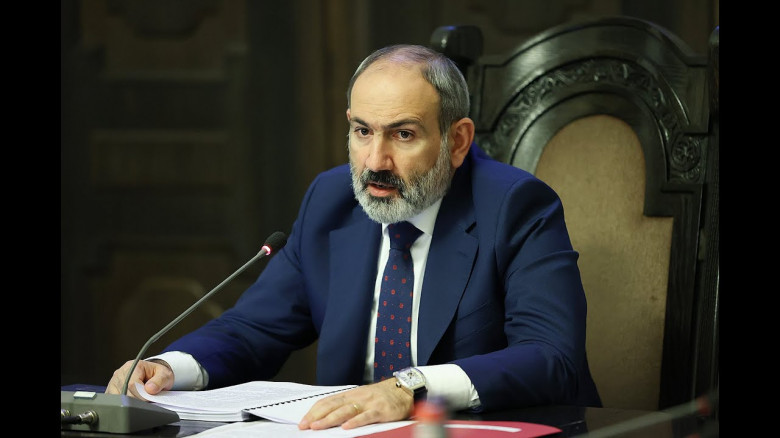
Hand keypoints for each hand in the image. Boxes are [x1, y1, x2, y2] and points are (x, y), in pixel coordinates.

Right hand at [105, 359, 174, 399]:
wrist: (154, 375)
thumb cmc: (158, 375)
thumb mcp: (165, 375)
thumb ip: (159, 381)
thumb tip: (150, 389)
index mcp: (134, 366)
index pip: (132, 384)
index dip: (141, 395)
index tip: (149, 399)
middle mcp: (121, 372)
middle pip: (124, 392)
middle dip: (136, 400)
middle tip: (146, 400)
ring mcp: (114, 381)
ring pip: (117, 398)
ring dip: (129, 403)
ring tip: (139, 399)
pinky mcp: (111, 390)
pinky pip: (114, 401)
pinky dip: (123, 404)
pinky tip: (132, 401)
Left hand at [298, 378, 413, 429]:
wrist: (404, 389)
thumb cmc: (381, 396)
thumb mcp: (361, 398)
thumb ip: (346, 405)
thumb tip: (326, 416)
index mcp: (350, 395)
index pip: (327, 402)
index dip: (314, 411)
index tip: (303, 421)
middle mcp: (357, 397)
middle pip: (332, 406)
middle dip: (316, 416)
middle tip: (304, 426)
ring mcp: (369, 403)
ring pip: (346, 411)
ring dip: (329, 419)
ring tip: (317, 426)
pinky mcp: (381, 410)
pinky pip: (366, 416)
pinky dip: (356, 421)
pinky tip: (346, 427)